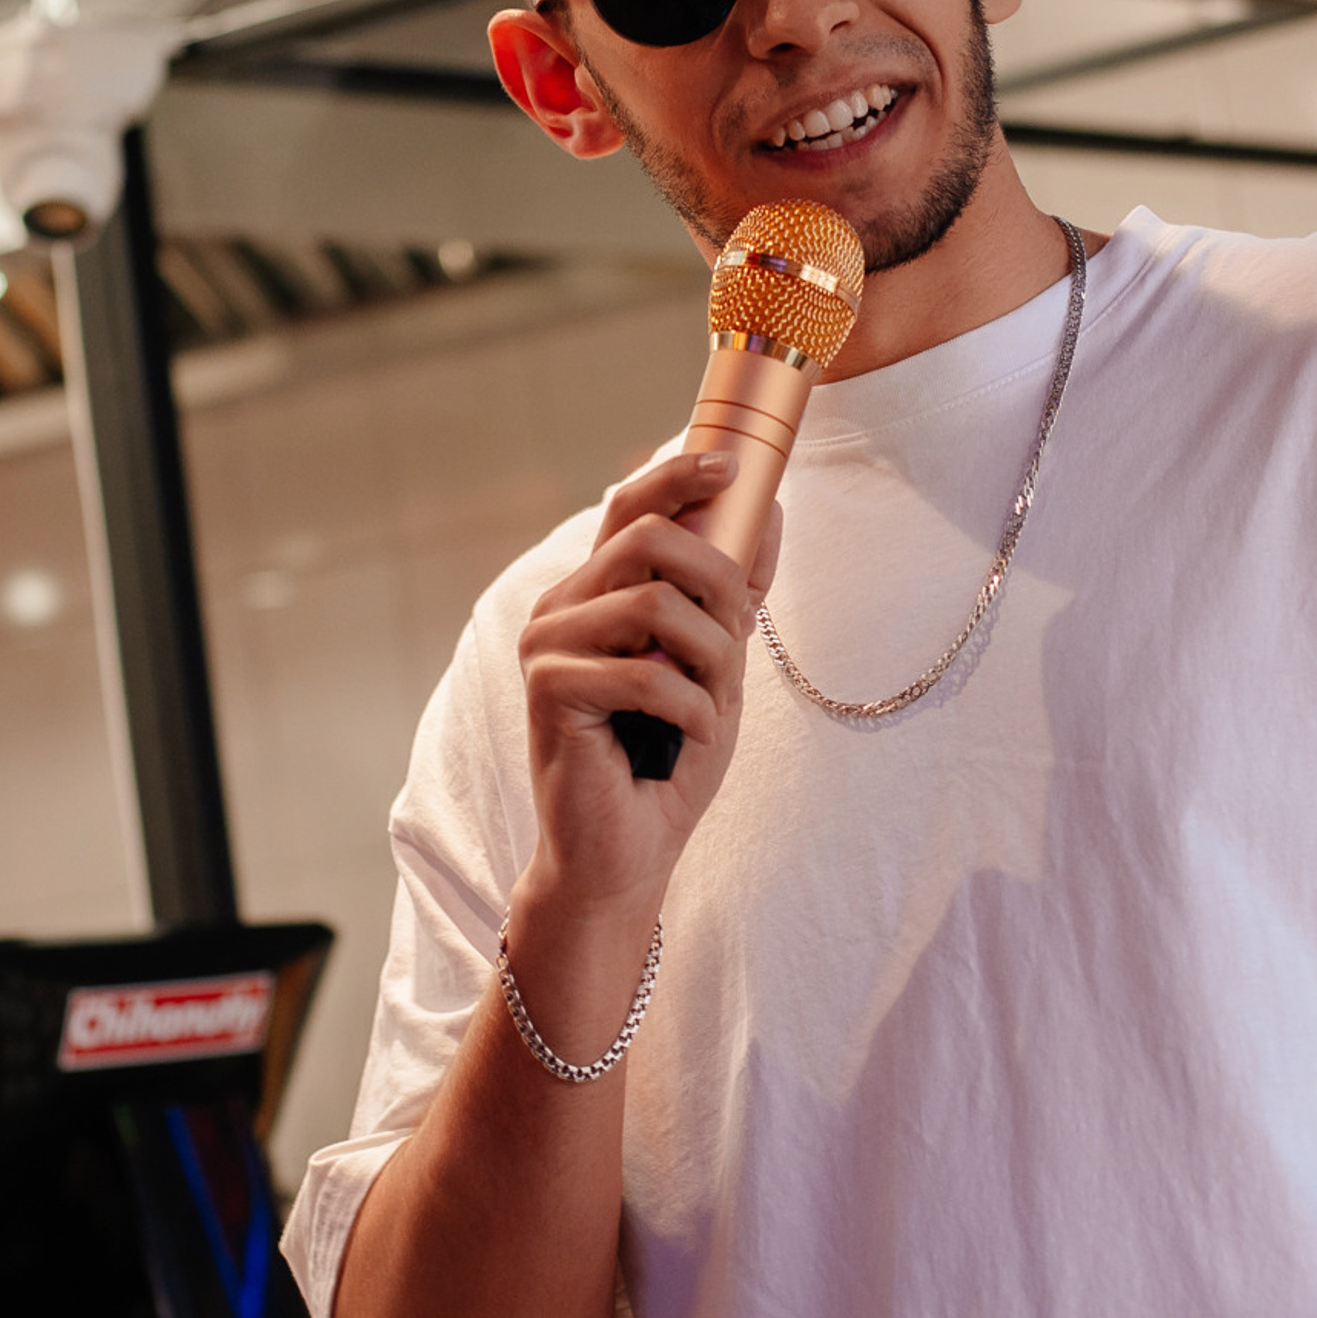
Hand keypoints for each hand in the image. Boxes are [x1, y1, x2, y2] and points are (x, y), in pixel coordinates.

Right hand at [514, 449, 779, 918]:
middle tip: (736, 648)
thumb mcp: (718, 665)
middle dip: (717, 586)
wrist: (628, 851)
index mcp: (595, 591)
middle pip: (648, 538)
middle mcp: (562, 605)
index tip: (731, 466)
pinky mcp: (548, 688)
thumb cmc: (668, 759)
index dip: (678, 475)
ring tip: (712, 702)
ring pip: (650, 601)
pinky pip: (644, 672)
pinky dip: (690, 707)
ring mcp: (547, 643)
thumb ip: (733, 594)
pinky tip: (691, 735)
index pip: (628, 506)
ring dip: (708, 657)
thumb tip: (770, 509)